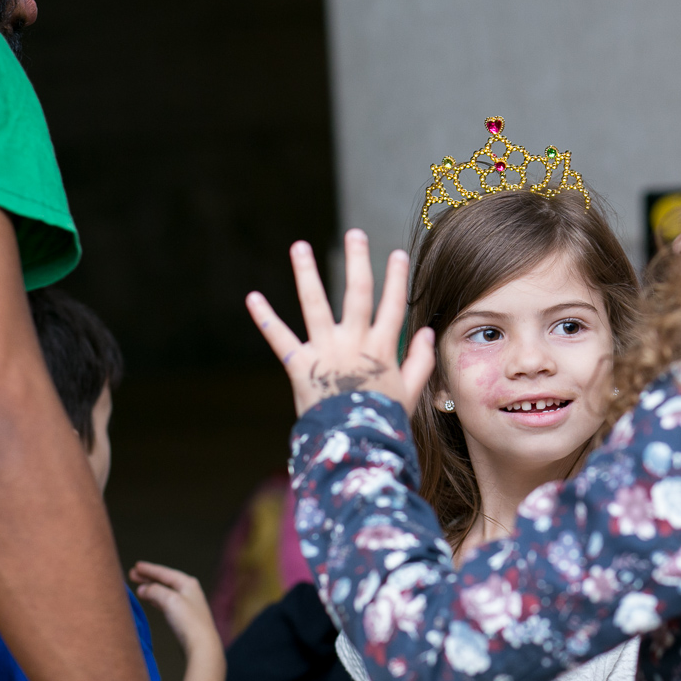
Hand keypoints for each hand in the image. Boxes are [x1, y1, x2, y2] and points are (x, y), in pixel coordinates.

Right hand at [129, 561, 219, 658]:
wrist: (201, 644)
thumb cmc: (188, 621)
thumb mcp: (170, 600)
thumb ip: (155, 591)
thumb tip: (143, 589)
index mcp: (188, 583)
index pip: (165, 573)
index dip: (150, 569)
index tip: (136, 566)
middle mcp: (189, 592)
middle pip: (165, 581)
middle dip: (149, 577)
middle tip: (132, 575)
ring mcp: (187, 605)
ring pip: (165, 592)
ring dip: (152, 588)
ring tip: (138, 586)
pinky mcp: (184, 618)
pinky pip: (166, 603)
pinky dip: (156, 599)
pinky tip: (150, 601)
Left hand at [245, 230, 435, 416]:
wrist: (353, 446)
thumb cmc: (383, 421)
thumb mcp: (410, 393)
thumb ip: (420, 361)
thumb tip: (428, 332)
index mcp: (381, 349)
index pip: (392, 305)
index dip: (396, 279)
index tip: (397, 254)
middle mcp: (353, 343)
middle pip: (357, 294)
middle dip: (357, 262)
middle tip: (355, 234)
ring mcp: (325, 351)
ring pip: (315, 304)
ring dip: (307, 273)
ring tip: (300, 246)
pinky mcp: (299, 365)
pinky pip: (279, 338)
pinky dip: (265, 318)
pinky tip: (252, 297)